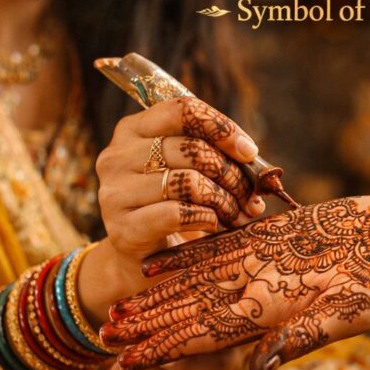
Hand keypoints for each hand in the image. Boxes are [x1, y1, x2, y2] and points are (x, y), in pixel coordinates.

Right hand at [96, 97, 266, 265]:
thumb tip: (255, 160)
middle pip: (192, 149)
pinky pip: (177, 214)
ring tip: (236, 214)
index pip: (182, 110)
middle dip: (232, 173)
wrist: (143, 259)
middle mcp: (117, 155)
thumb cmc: (174, 206)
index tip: (248, 151)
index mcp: (133, 129)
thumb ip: (216, 156)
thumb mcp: (190, 171)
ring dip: (224, 200)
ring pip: (189, 182)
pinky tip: (213, 225)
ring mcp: (115, 192)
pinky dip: (206, 219)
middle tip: (249, 195)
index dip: (222, 127)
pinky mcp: (122, 228)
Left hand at [100, 196, 369, 369]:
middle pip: (194, 310)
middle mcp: (264, 291)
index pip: (209, 335)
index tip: (127, 357)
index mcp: (276, 314)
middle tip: (107, 332)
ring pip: (202, 279)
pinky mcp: (276, 236)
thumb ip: (301, 338)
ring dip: (163, 293)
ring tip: (124, 302)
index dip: (167, 344)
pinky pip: (225, 244)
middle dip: (153, 323)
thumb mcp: (351, 311)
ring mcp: (267, 264)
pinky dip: (191, 252)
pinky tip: (160, 257)